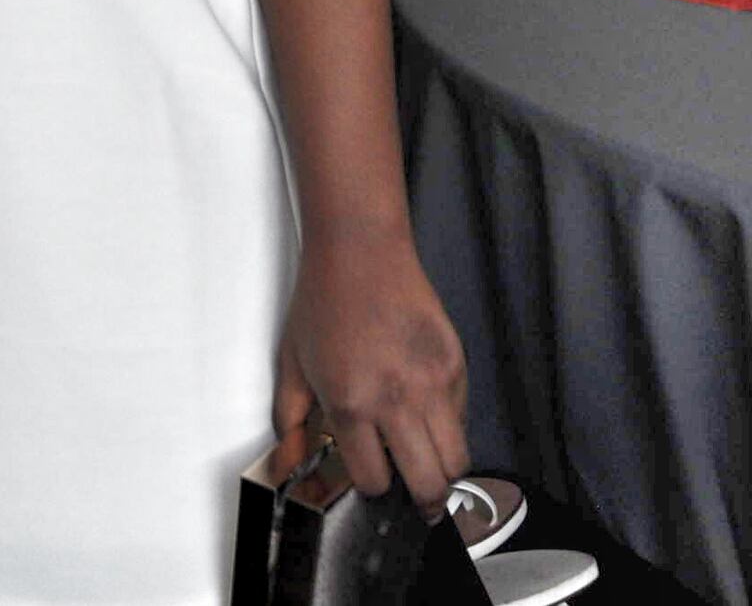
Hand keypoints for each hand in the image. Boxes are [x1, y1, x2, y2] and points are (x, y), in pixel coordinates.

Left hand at [264, 215, 468, 513]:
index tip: (372, 480)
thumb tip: (288, 460)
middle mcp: (395, 399)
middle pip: (428, 484)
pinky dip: (450, 426)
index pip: (375, 480)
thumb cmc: (325, 300)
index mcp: (349, 403)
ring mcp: (432, 382)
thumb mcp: (292, 364)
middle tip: (419, 499)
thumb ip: (290, 420)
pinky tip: (429, 412)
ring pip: (457, 460)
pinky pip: (463, 416)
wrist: (359, 250)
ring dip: (444, 470)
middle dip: (423, 501)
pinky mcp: (455, 363)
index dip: (373, 487)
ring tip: (430, 463)